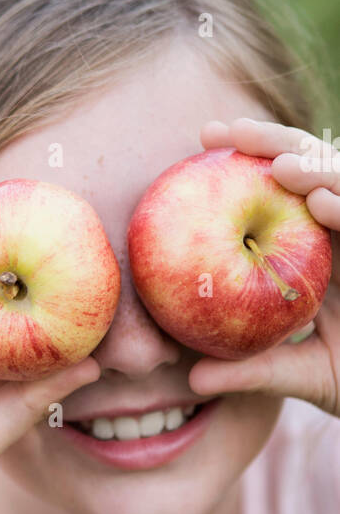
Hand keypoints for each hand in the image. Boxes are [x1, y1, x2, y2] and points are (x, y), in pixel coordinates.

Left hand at [190, 117, 339, 413]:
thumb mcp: (304, 375)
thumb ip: (253, 372)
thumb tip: (190, 381)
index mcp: (317, 249)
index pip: (281, 188)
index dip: (247, 158)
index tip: (203, 139)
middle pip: (313, 169)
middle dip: (274, 142)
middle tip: (231, 132)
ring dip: (318, 169)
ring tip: (281, 171)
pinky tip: (323, 205)